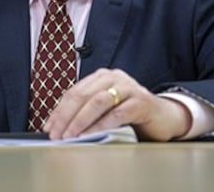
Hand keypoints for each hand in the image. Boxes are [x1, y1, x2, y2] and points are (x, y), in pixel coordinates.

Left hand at [43, 68, 191, 140]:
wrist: (164, 117)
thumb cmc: (131, 113)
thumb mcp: (105, 109)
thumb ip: (86, 111)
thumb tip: (58, 125)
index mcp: (101, 76)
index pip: (74, 92)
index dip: (59, 110)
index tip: (49, 126)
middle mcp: (114, 77)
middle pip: (82, 95)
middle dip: (66, 117)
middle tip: (56, 134)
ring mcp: (128, 88)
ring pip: (97, 102)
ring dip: (80, 121)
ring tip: (70, 136)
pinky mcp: (141, 102)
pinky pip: (117, 113)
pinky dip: (101, 125)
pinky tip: (91, 135)